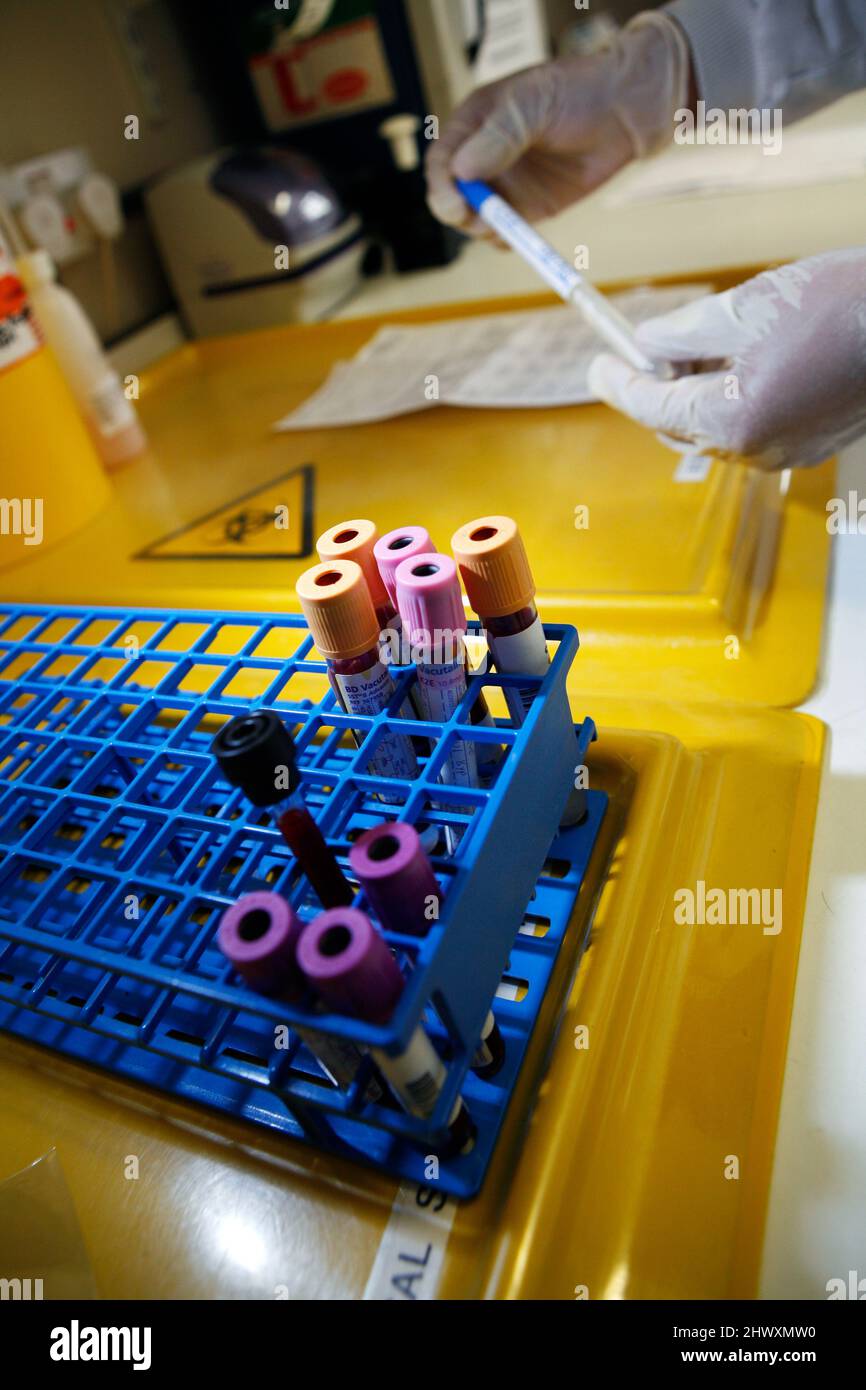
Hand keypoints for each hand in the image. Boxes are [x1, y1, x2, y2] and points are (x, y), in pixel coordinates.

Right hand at [425, 14, 690, 232]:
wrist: (624, 110)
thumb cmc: (577, 93)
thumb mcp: (533, 105)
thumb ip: (499, 137)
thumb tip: (462, 170)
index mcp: (475, 124)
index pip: (443, 160)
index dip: (442, 185)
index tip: (455, 205)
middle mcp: (483, 156)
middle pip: (453, 195)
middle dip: (460, 212)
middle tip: (481, 222)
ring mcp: (506, 184)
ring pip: (476, 218)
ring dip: (483, 229)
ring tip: (504, 226)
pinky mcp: (529, 206)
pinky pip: (506, 231)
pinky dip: (505, 240)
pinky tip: (517, 237)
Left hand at [587, 250, 865, 469]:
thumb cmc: (839, 307)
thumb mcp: (743, 307)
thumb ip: (682, 333)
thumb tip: (646, 345)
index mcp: (732, 420)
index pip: (653, 408)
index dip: (619, 384)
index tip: (597, 366)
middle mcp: (756, 449)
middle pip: (681, 425)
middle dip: (658, 388)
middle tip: (641, 350)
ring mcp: (786, 451)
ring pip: (717, 427)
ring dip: (696, 392)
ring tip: (694, 347)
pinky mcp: (811, 442)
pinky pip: (752, 426)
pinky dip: (732, 398)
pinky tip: (736, 360)